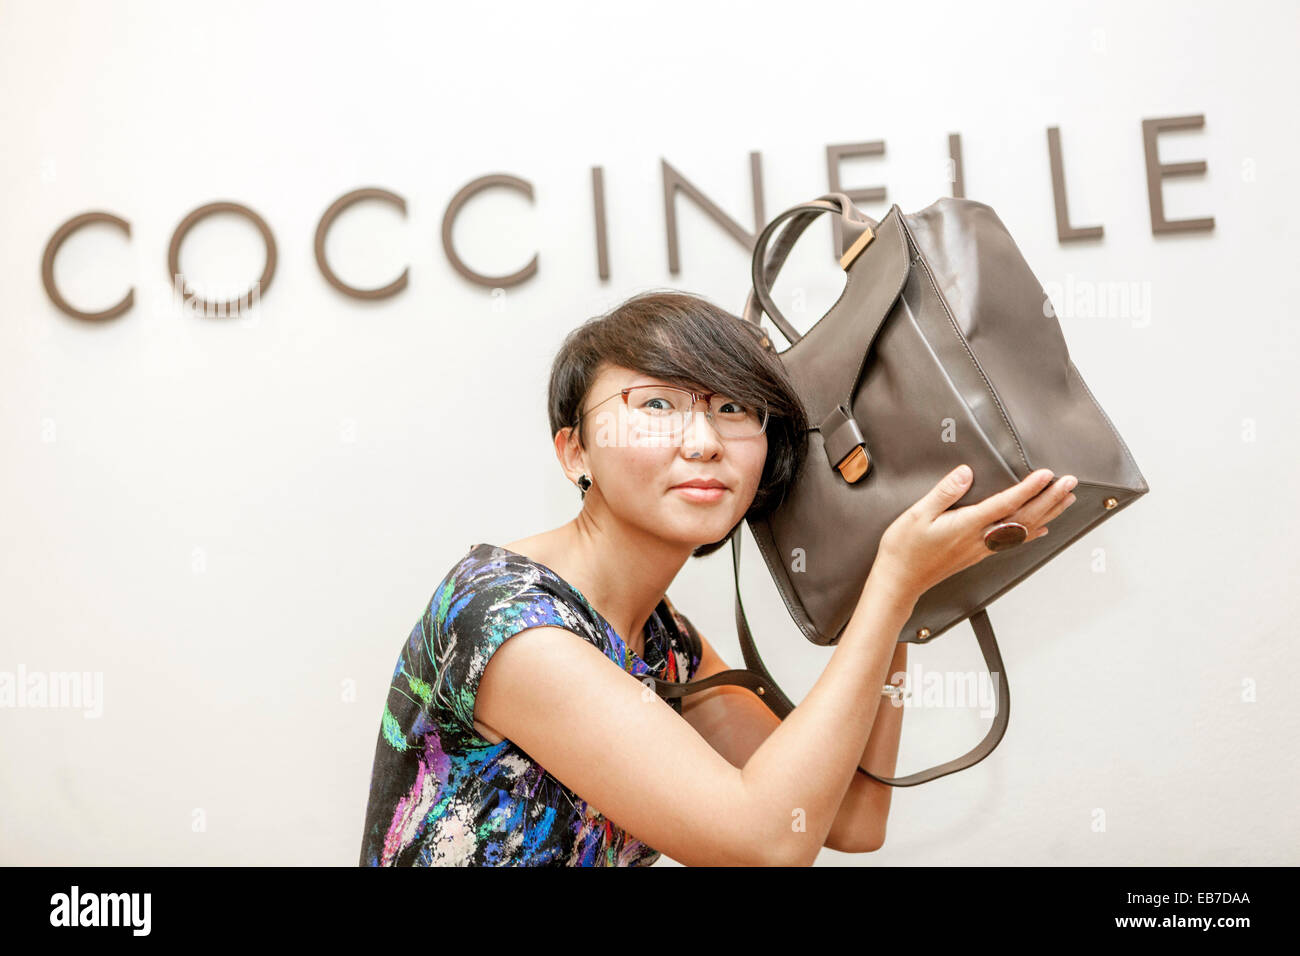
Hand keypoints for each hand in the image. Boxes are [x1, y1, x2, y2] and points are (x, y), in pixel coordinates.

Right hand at [871, 464, 1077, 601]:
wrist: (899, 581)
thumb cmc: (904, 549)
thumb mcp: (917, 514)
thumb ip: (944, 492)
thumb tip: (965, 473)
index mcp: (967, 525)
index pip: (1005, 504)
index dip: (1028, 488)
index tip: (1047, 475)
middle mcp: (980, 539)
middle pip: (1023, 517)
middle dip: (1049, 498)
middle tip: (1069, 482)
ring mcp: (981, 549)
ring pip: (1023, 530)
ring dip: (1047, 513)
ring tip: (1066, 499)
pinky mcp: (978, 555)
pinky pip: (1013, 542)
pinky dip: (1032, 533)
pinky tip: (1043, 529)